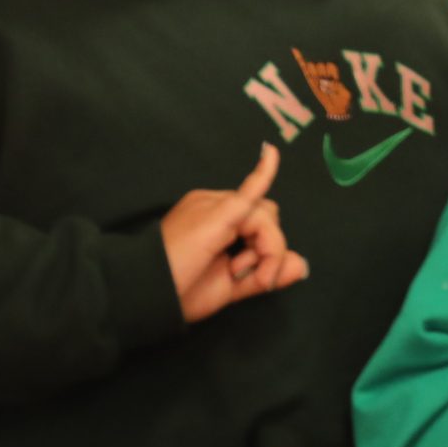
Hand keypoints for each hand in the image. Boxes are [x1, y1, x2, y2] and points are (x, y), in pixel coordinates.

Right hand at [162, 144, 310, 323]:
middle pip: (266, 218)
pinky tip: (271, 153)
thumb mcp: (228, 286)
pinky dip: (265, 173)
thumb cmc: (179, 290)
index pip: (258, 225)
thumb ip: (264, 276)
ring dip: (268, 250)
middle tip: (250, 277)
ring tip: (242, 274)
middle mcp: (215, 205)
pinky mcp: (217, 212)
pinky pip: (249, 190)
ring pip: (266, 219)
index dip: (266, 252)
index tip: (261, 279)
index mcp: (215, 219)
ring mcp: (214, 205)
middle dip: (269, 250)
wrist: (144, 293)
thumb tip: (303, 265)